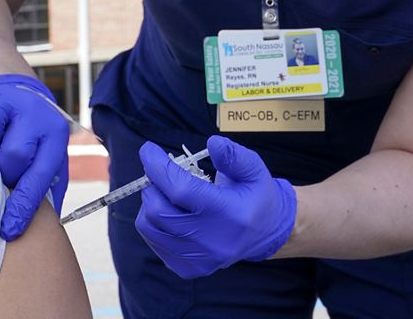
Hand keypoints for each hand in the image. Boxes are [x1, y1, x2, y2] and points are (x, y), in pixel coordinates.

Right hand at [0, 73, 69, 240]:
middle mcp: (33, 114)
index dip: (23, 207)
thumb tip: (43, 234)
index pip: (40, 176)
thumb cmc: (34, 142)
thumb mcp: (49, 163)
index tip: (8, 231)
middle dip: (3, 173)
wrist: (22, 94)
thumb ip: (47, 193)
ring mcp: (5, 98)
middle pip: (14, 151)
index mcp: (54, 136)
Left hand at [135, 135, 296, 278]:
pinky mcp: (188, 269)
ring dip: (150, 203)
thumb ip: (234, 156)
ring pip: (150, 227)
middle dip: (152, 184)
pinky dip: (153, 222)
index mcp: (229, 214)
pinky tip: (170, 212)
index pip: (181, 190)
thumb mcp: (254, 170)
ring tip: (165, 192)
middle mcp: (212, 242)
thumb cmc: (255, 196)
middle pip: (159, 210)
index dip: (158, 167)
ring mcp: (198, 259)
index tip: (148, 149)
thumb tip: (212, 144)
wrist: (264, 233)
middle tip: (161, 173)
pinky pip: (154, 242)